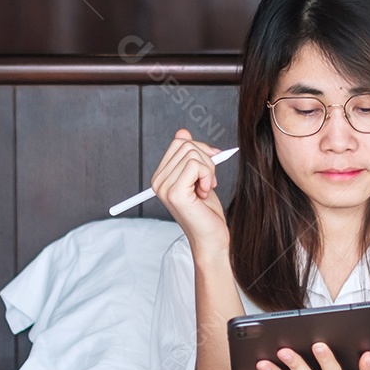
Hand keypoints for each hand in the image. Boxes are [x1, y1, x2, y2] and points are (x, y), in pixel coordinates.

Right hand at [151, 129, 229, 256]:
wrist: (211, 238)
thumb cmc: (206, 211)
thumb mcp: (199, 177)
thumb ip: (191, 156)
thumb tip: (182, 132)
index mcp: (161, 176)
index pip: (179, 142)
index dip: (201, 150)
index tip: (208, 170)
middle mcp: (158, 181)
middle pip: (186, 145)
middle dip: (206, 160)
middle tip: (207, 182)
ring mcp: (164, 187)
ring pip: (192, 154)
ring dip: (208, 170)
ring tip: (205, 189)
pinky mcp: (175, 192)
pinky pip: (195, 165)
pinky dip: (207, 176)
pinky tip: (204, 192)